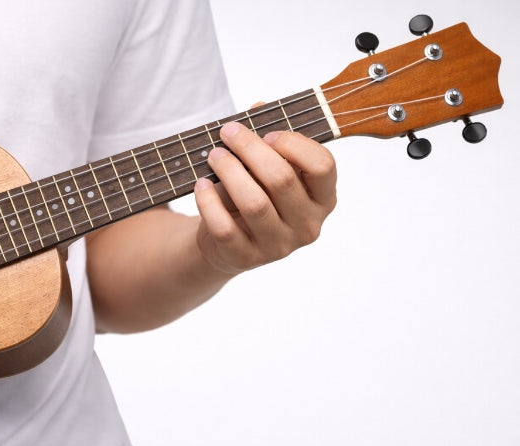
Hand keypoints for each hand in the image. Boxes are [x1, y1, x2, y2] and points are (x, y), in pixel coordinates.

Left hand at [193, 121, 336, 275]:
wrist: (227, 243)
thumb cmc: (254, 194)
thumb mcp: (265, 167)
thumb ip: (268, 138)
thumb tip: (259, 107)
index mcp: (323, 199)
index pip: (323, 166)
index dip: (294, 144)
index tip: (267, 133)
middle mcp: (307, 226)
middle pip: (281, 179)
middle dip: (250, 149)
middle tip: (228, 133)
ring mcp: (278, 247)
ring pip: (254, 203)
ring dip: (229, 171)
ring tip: (213, 155)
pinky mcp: (245, 258)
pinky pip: (224, 227)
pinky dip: (209, 202)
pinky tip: (201, 184)